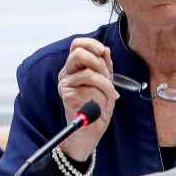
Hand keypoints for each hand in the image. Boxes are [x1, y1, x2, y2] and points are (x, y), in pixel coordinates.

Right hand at [57, 38, 115, 160]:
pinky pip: (90, 90)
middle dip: (99, 63)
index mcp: (74, 67)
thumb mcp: (105, 82)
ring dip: (105, 84)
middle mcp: (66, 74)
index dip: (91, 44)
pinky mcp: (67, 97)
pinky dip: (102, 96)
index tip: (103, 51)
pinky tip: (102, 105)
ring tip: (110, 94)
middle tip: (108, 76)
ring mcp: (65, 85)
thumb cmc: (96, 107)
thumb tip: (105, 49)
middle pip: (78, 53)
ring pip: (88, 73)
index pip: (77, 45)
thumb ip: (104, 66)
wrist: (89, 132)